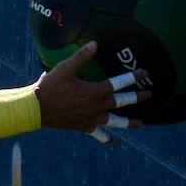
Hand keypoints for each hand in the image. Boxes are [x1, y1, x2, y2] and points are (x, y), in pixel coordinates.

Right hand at [35, 41, 150, 133]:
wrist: (36, 109)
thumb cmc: (50, 87)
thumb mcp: (65, 68)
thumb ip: (81, 56)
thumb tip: (95, 44)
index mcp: (93, 92)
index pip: (117, 84)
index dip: (132, 78)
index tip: (144, 73)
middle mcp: (95, 107)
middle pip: (120, 102)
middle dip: (136, 98)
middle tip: (149, 94)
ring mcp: (90, 118)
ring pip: (114, 121)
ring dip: (128, 122)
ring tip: (140, 124)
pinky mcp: (82, 126)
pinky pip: (97, 133)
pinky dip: (105, 137)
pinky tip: (112, 141)